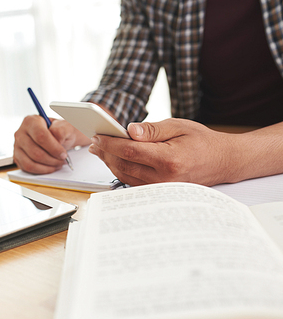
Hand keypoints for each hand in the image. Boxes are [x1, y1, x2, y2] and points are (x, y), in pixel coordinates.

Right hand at [13, 115, 89, 173]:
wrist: (58, 137)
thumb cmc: (60, 131)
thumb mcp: (65, 127)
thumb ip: (61, 130)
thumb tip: (57, 140)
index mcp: (31, 121)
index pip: (40, 136)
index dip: (53, 148)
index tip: (63, 154)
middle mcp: (21, 133)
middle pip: (35, 152)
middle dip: (52, 159)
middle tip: (63, 160)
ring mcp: (17, 146)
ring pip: (30, 162)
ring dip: (47, 167)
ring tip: (57, 164)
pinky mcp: (17, 157)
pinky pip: (28, 168)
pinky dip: (41, 170)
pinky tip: (50, 167)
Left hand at [88, 118, 236, 185]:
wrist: (223, 162)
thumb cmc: (202, 141)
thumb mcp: (178, 126)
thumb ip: (152, 130)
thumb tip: (129, 130)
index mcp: (169, 159)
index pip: (130, 151)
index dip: (110, 143)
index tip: (98, 135)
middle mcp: (164, 178)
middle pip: (124, 165)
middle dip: (106, 152)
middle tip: (94, 141)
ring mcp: (161, 188)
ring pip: (125, 175)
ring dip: (109, 162)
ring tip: (99, 150)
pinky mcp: (159, 191)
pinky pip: (133, 181)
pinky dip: (120, 170)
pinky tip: (114, 160)